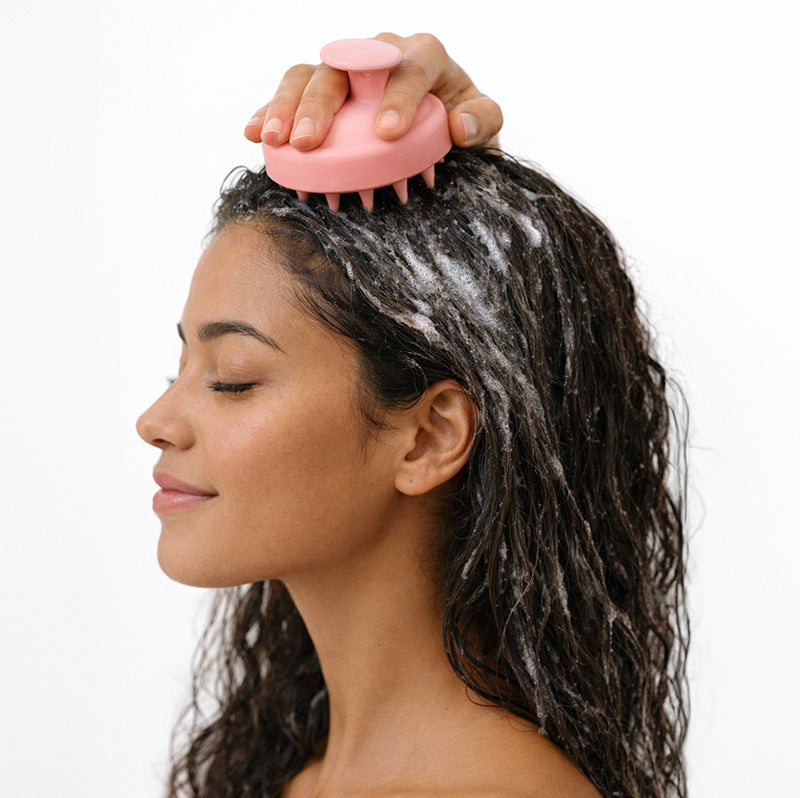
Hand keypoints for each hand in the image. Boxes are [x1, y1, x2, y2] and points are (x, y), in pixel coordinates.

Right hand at [244, 33, 502, 150]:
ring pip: (308, 74)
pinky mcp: (322, 94)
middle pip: (343, 64)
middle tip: (311, 142)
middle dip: (323, 102)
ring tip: (273, 141)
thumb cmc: (458, 126)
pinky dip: (268, 113)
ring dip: (285, 107)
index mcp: (422, 54)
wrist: (440, 131)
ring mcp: (345, 72)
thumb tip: (460, 126)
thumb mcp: (482, 124)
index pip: (409, 64)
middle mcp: (376, 54)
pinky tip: (252, 135)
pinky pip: (289, 95)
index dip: (399, 94)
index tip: (388, 133)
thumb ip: (482, 120)